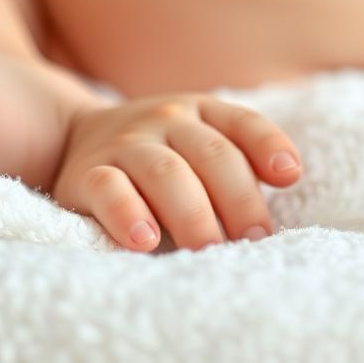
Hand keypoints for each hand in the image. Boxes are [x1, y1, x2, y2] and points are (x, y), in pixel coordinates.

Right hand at [52, 94, 301, 251]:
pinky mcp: (87, 174)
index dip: (269, 145)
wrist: (73, 138)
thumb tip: (284, 189)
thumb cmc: (162, 157)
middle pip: (212, 155)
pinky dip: (128, 214)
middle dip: (239, 199)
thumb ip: (239, 165)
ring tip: (209, 250)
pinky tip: (145, 240)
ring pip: (165, 173)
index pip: (243, 123)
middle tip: (254, 241)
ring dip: (193, 214)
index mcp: (203, 112)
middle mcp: (168, 121)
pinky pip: (110, 190)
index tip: (289, 176)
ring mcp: (126, 144)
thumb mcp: (199, 148)